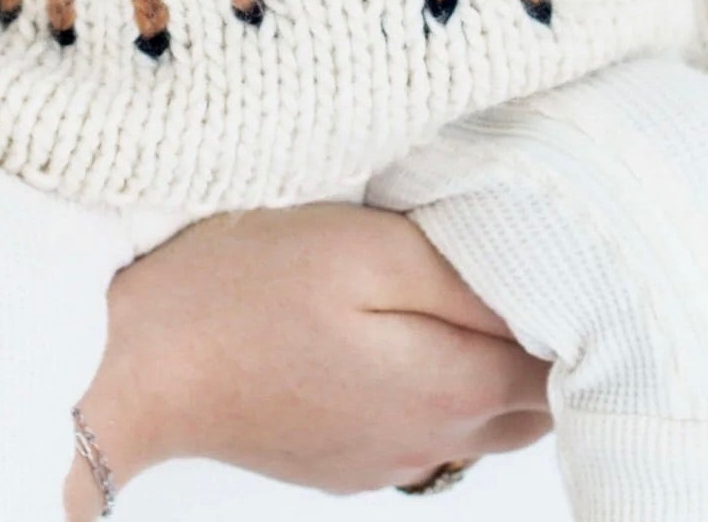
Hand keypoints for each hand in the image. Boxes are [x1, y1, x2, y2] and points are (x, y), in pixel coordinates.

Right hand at [69, 200, 552, 506]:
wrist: (133, 363)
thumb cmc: (242, 289)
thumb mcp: (365, 248)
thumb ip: (464, 276)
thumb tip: (546, 293)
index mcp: (448, 390)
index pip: (562, 365)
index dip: (575, 306)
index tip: (567, 249)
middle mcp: (428, 442)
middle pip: (530, 400)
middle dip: (548, 341)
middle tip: (530, 259)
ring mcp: (378, 459)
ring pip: (477, 417)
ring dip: (490, 362)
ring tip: (469, 290)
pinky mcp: (336, 456)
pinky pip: (417, 425)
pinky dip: (432, 380)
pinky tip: (397, 329)